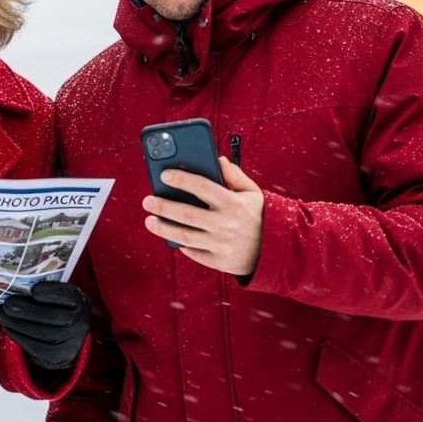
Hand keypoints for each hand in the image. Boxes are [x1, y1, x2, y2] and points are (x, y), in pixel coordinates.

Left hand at [0, 281, 90, 370]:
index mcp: (81, 303)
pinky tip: (7, 326)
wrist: (63, 343)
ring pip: (43, 333)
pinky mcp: (57, 358)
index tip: (33, 289)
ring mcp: (71, 343)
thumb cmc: (55, 311)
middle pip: (55, 316)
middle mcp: (81, 323)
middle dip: (28, 309)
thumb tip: (17, 283)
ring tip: (1, 313)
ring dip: (17, 322)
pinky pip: (36, 347)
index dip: (52, 292)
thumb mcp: (58, 299)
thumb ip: (44, 291)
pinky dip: (18, 335)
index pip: (70, 296)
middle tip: (8, 303)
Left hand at [143, 156, 264, 276]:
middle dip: (163, 206)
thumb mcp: (253, 193)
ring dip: (163, 228)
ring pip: (185, 236)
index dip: (181, 180)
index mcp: (233, 203)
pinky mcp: (219, 261)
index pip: (202, 187)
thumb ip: (235, 176)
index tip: (164, 175)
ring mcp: (221, 245)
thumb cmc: (259, 217)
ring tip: (149, 221)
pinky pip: (194, 252)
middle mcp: (225, 224)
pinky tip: (170, 236)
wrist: (275, 251)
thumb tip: (218, 160)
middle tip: (147, 201)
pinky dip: (181, 245)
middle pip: (187, 214)